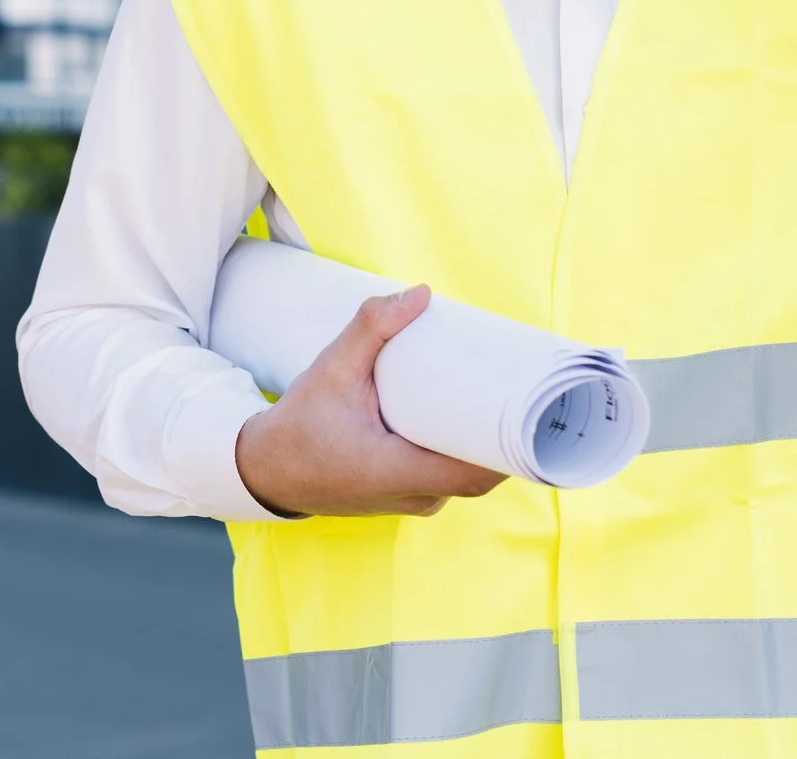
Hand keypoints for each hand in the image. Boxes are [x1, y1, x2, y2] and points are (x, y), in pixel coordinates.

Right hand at [233, 285, 507, 517]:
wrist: (265, 468)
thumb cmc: (298, 424)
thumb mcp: (332, 370)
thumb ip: (371, 328)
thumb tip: (419, 294)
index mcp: (398, 473)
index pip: (476, 474)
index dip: (511, 449)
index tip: (530, 412)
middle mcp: (412, 497)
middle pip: (480, 476)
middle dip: (505, 439)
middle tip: (519, 392)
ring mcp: (409, 502)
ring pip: (464, 480)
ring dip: (484, 448)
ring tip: (500, 402)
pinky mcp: (403, 497)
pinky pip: (447, 481)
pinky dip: (462, 456)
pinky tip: (472, 427)